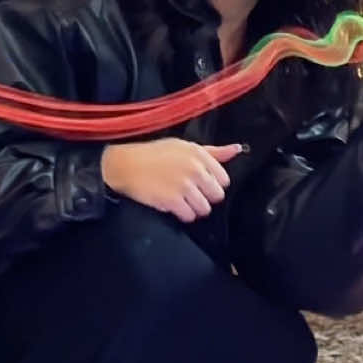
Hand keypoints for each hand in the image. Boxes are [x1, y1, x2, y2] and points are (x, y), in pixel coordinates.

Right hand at [101, 139, 242, 222]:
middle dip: (205, 197)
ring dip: (194, 208)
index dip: (212, 183)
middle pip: (217, 196)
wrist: (125, 165)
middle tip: (190, 193)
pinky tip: (174, 206)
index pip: (223, 179)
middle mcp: (195, 169)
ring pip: (204, 209)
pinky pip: (189, 216)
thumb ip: (213, 151)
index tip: (200, 183)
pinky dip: (183, 215)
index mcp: (199, 154)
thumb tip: (237, 149)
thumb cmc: (155, 154)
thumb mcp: (184, 147)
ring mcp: (184, 186)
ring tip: (181, 200)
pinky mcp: (172, 201)